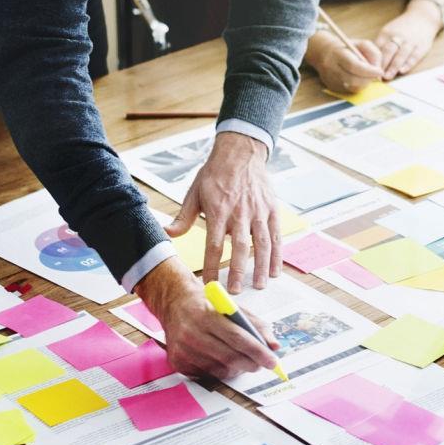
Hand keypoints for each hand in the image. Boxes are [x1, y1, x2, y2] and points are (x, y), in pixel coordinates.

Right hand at [134, 259, 279, 377]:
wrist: (174, 303)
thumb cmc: (207, 305)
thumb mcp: (232, 307)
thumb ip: (255, 325)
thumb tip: (274, 345)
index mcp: (206, 315)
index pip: (237, 338)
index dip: (258, 351)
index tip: (273, 361)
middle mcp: (191, 333)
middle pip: (229, 357)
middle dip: (251, 363)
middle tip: (263, 364)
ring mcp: (183, 350)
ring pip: (220, 369)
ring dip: (237, 369)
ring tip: (243, 360)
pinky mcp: (178, 362)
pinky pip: (207, 375)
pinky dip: (221, 371)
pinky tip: (222, 360)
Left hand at [166, 132, 276, 292]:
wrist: (241, 152)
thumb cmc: (215, 174)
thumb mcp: (194, 192)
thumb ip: (183, 217)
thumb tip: (166, 233)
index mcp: (218, 211)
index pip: (214, 245)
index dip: (212, 266)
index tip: (210, 284)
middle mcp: (240, 213)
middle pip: (240, 248)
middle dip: (238, 271)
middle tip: (235, 292)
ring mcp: (258, 212)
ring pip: (262, 244)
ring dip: (260, 267)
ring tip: (258, 286)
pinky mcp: (271, 210)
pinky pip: (276, 236)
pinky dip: (277, 254)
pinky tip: (274, 270)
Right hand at [306, 31, 382, 94]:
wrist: (324, 53)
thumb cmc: (346, 47)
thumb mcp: (361, 43)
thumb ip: (373, 53)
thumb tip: (378, 70)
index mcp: (338, 54)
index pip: (354, 66)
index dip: (369, 71)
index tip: (380, 71)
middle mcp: (332, 68)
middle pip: (353, 80)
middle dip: (368, 78)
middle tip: (375, 73)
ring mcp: (331, 80)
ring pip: (353, 87)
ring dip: (364, 82)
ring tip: (366, 74)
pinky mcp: (333, 88)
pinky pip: (350, 90)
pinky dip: (358, 85)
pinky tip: (358, 78)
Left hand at [374, 7, 440, 80]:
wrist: (422, 17)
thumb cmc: (401, 28)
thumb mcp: (388, 31)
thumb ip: (380, 44)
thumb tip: (369, 61)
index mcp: (387, 32)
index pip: (377, 47)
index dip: (373, 60)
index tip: (368, 70)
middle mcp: (398, 36)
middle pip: (388, 51)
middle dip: (382, 65)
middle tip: (376, 76)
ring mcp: (410, 41)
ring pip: (400, 55)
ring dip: (393, 67)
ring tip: (387, 77)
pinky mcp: (422, 46)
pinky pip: (414, 56)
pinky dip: (408, 64)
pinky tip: (402, 71)